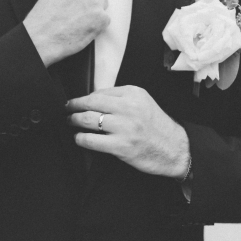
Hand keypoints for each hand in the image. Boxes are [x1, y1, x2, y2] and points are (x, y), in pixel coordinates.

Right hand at [23, 0, 109, 67]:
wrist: (41, 38)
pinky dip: (98, 25)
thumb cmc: (43, 19)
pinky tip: (85, 29)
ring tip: (81, 21)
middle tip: (85, 8)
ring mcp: (94, 2)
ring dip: (96, 10)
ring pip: (104, 3)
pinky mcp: (100, 18)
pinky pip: (105, 19)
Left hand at [68, 84, 190, 179]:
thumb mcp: (142, 104)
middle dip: (75, 105)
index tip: (78, 101)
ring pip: (89, 120)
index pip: (101, 92)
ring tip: (70, 122)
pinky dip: (81, 139)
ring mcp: (124, 127)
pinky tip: (78, 138)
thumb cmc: (157, 128)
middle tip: (67, 108)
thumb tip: (95, 100)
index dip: (85, 97)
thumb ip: (122, 100)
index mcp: (134, 93)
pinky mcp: (121, 146)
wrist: (174, 148)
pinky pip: (92, 141)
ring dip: (75, 120)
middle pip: (92, 102)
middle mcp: (128, 107)